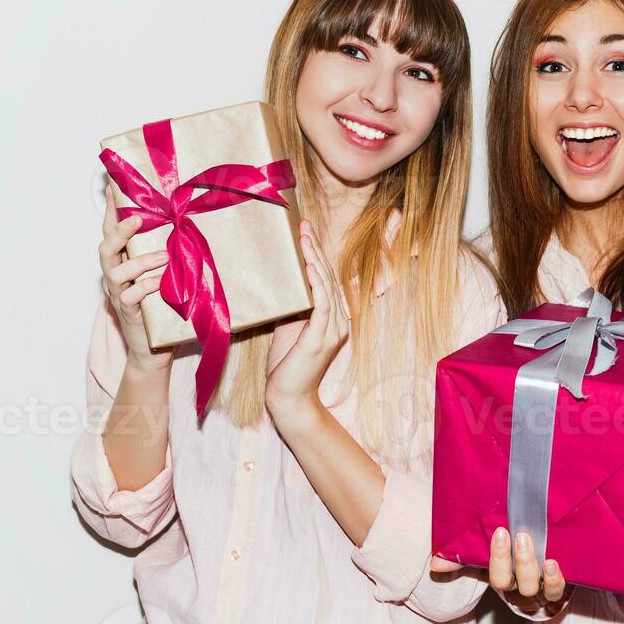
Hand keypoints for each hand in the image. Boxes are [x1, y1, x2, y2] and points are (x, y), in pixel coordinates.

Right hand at [100, 184, 172, 372]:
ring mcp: (118, 294)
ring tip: (164, 255)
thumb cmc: (162, 307)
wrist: (155, 350)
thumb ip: (166, 252)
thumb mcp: (164, 274)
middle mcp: (115, 276)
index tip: (113, 186)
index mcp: (122, 262)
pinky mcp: (127, 313)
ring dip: (140, 260)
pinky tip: (161, 282)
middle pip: (105, 247)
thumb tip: (185, 224)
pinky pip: (129, 296)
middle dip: (119, 230)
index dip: (111, 210)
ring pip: (116, 271)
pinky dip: (145, 286)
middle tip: (137, 219)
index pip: (112, 231)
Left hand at [264, 220, 349, 422]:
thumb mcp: (289, 328)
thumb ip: (293, 307)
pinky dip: (317, 282)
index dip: (318, 255)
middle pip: (329, 277)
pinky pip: (322, 303)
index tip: (306, 232)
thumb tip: (284, 284)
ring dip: (315, 259)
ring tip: (304, 237)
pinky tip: (310, 265)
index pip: (327, 280)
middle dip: (316, 249)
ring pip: (327, 286)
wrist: (289, 399)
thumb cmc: (286, 366)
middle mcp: (339, 322)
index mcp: (333, 319)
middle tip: (304, 225)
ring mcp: (333, 330)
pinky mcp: (321, 338)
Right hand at [433, 528, 568, 617]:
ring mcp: (540, 591)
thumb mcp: (490, 559)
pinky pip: (558, 590)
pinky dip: (555, 579)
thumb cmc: (516, 562)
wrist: (553, 569)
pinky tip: (553, 565)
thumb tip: (434, 563)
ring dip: (532, 567)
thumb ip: (463, 559)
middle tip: (515, 534)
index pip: (494, 575)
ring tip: (533, 545)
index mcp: (502, 580)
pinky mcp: (559, 589)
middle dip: (511, 560)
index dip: (497, 558)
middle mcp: (519, 589)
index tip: (500, 532)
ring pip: (535, 588)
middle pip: (512, 583)